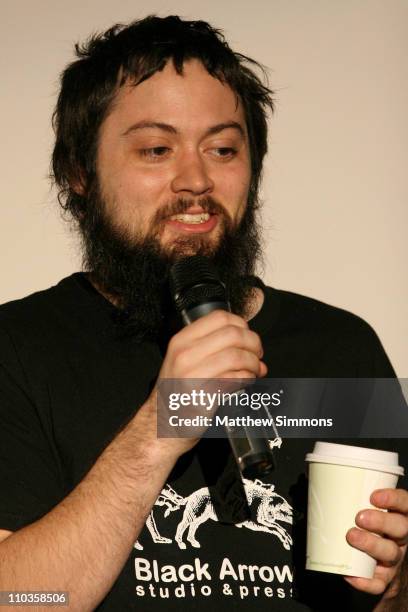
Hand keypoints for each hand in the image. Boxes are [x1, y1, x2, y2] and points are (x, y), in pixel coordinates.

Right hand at [152, 310, 266, 458]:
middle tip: (257, 354)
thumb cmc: (177, 392)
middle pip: (233, 335)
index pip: (219, 317)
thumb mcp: (184, 360)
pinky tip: (246, 382)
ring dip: (253, 363)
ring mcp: (192, 376)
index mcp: (181, 341)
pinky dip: (248, 378)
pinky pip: (236, 379)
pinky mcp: (203, 397)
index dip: (241, 324)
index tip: (248, 336)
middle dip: (253, 343)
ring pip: (237, 356)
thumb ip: (213, 348)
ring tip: (254, 371)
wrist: (161, 425)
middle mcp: (184, 355)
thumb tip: (252, 346)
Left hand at [344, 488, 407, 598]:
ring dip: (371, 545)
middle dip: (381, 521)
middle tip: (360, 517)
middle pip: (400, 528)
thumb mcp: (365, 510)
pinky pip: (378, 583)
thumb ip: (351, 498)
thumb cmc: (367, 527)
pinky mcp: (385, 579)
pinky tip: (351, 574)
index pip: (405, 504)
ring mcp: (394, 559)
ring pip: (390, 553)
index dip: (394, 499)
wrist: (377, 566)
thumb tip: (318, 483)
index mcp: (399, 516)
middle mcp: (400, 537)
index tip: (374, 496)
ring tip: (351, 537)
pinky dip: (365, 581)